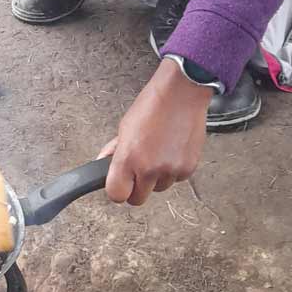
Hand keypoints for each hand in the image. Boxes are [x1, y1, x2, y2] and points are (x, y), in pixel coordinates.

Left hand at [98, 59, 209, 205]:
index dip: (117, 190)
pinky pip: (176, 179)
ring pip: (159, 188)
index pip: (116, 194)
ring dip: (156, 178)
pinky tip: (171, 150)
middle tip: (138, 171)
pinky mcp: (188, 168)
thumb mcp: (125, 126)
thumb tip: (103, 162)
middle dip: (136, 188)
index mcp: (129, 157)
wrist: (182, 93)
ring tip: (157, 153)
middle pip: (138, 198)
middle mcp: (150, 168)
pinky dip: (173, 170)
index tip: (120, 184)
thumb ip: (114, 150)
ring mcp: (170, 170)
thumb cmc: (153, 104)